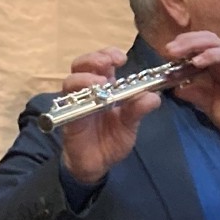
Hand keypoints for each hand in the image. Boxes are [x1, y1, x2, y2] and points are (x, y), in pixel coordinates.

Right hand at [55, 49, 161, 185]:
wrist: (96, 165)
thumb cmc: (111, 140)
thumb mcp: (130, 125)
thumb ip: (139, 110)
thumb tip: (154, 97)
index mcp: (105, 87)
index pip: (103, 62)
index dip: (109, 54)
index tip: (120, 58)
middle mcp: (87, 91)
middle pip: (82, 64)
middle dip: (94, 59)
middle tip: (108, 63)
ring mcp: (75, 103)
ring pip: (70, 81)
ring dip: (84, 78)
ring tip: (100, 84)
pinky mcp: (67, 118)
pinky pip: (66, 105)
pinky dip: (76, 100)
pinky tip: (90, 102)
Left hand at [166, 28, 219, 146]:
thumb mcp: (211, 108)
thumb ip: (197, 96)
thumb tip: (175, 88)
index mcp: (215, 71)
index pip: (196, 51)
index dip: (180, 50)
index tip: (164, 57)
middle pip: (203, 41)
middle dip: (183, 42)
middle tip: (167, 50)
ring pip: (213, 42)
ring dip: (193, 43)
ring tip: (177, 51)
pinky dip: (211, 54)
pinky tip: (197, 61)